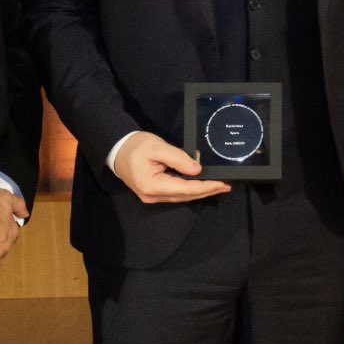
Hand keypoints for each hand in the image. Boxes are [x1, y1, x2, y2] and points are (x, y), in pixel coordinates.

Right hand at [115, 131, 230, 202]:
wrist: (117, 149)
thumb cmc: (136, 146)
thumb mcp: (158, 147)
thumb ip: (178, 158)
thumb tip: (197, 169)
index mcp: (152, 186)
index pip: (185, 189)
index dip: (205, 187)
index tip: (222, 183)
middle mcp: (153, 196)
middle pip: (185, 196)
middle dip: (207, 191)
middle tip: (225, 186)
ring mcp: (153, 197)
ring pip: (182, 196)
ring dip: (200, 191)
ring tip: (218, 186)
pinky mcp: (154, 193)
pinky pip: (176, 193)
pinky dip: (190, 189)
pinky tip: (201, 184)